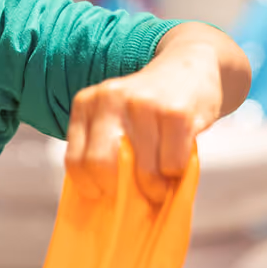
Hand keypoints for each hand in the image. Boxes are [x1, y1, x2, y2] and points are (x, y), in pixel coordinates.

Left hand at [65, 41, 224, 205]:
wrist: (191, 65)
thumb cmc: (148, 107)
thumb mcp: (114, 117)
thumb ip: (102, 147)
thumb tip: (100, 202)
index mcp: (87, 103)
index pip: (75, 160)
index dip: (90, 186)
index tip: (105, 193)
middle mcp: (110, 99)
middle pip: (102, 165)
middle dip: (119, 190)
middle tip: (134, 193)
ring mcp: (143, 104)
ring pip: (142, 170)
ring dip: (154, 187)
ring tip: (160, 181)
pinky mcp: (175, 112)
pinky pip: (171, 164)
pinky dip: (175, 173)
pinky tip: (177, 160)